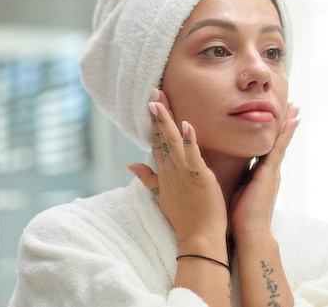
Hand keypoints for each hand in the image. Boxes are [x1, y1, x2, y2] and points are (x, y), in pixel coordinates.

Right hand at [127, 89, 227, 249]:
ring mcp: (183, 173)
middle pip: (162, 136)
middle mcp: (171, 169)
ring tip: (160, 101)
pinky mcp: (199, 177)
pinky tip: (187, 124)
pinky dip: (189, 140)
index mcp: (165, 172)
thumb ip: (147, 178)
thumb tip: (129, 165)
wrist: (198, 238)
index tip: (152, 101)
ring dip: (167, 121)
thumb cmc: (184, 217)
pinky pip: (192, 156)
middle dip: (158, 113)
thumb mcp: (161, 196)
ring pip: (173, 142)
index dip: (155, 121)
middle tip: (154, 90)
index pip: (157, 141)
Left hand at [229, 103, 299, 239]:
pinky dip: (286, 135)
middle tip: (292, 106)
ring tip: (295, 108)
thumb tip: (231, 167)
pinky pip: (279, 149)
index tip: (279, 117)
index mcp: (262, 173)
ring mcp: (272, 171)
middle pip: (278, 141)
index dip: (274, 132)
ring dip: (288, 125)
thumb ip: (240, 176)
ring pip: (281, 142)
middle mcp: (270, 170)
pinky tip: (292, 122)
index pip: (268, 147)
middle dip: (285, 124)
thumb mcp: (240, 189)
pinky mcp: (270, 174)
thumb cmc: (241, 215)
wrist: (250, 233)